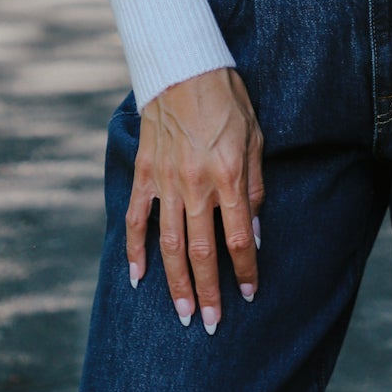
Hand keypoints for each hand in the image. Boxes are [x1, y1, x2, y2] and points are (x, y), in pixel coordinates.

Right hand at [125, 67, 264, 335]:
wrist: (183, 66)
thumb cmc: (227, 99)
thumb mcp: (256, 137)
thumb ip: (255, 186)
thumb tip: (256, 230)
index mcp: (229, 177)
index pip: (239, 239)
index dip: (247, 271)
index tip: (251, 295)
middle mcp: (197, 186)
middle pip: (203, 252)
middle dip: (209, 293)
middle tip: (210, 324)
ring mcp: (167, 182)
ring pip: (169, 246)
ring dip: (176, 284)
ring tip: (181, 314)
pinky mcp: (145, 174)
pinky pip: (138, 219)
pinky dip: (134, 250)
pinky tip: (137, 277)